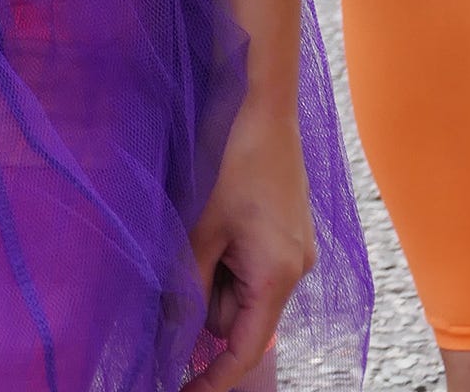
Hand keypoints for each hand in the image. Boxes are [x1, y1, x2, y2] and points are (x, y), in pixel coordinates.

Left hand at [185, 105, 315, 391]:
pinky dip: (227, 255)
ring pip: (241, 289)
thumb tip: (174, 331)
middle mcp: (294, 271)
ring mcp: (295, 251)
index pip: (246, 349)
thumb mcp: (202, 226)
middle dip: (205, 299)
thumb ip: (188, 282)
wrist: (265, 107)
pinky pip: (252, 265)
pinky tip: (217, 219)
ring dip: (214, 272)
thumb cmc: (232, 160)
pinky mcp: (289, 233)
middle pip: (239, 316)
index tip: (184, 391)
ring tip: (203, 223)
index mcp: (277, 276)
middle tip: (184, 251)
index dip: (214, 376)